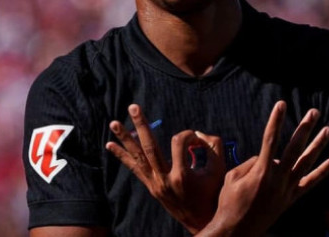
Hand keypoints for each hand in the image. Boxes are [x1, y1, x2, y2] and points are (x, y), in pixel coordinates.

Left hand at [106, 104, 225, 233]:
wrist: (201, 221)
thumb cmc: (212, 193)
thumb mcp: (219, 169)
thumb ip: (213, 145)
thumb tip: (197, 134)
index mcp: (182, 176)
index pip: (179, 142)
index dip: (189, 135)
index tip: (197, 140)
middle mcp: (164, 180)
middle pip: (150, 147)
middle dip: (141, 125)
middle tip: (133, 107)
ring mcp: (155, 184)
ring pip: (137, 157)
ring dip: (125, 139)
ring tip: (113, 123)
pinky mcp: (151, 187)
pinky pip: (134, 169)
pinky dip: (122, 156)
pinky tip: (109, 145)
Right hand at [202, 101, 328, 236]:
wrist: (236, 231)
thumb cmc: (229, 202)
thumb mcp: (232, 177)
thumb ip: (250, 163)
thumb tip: (265, 156)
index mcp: (261, 171)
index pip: (270, 139)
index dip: (276, 120)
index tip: (281, 104)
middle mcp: (278, 179)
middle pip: (295, 148)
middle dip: (305, 128)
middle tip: (314, 112)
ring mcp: (287, 190)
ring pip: (306, 163)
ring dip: (318, 145)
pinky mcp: (290, 199)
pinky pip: (309, 184)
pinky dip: (321, 173)